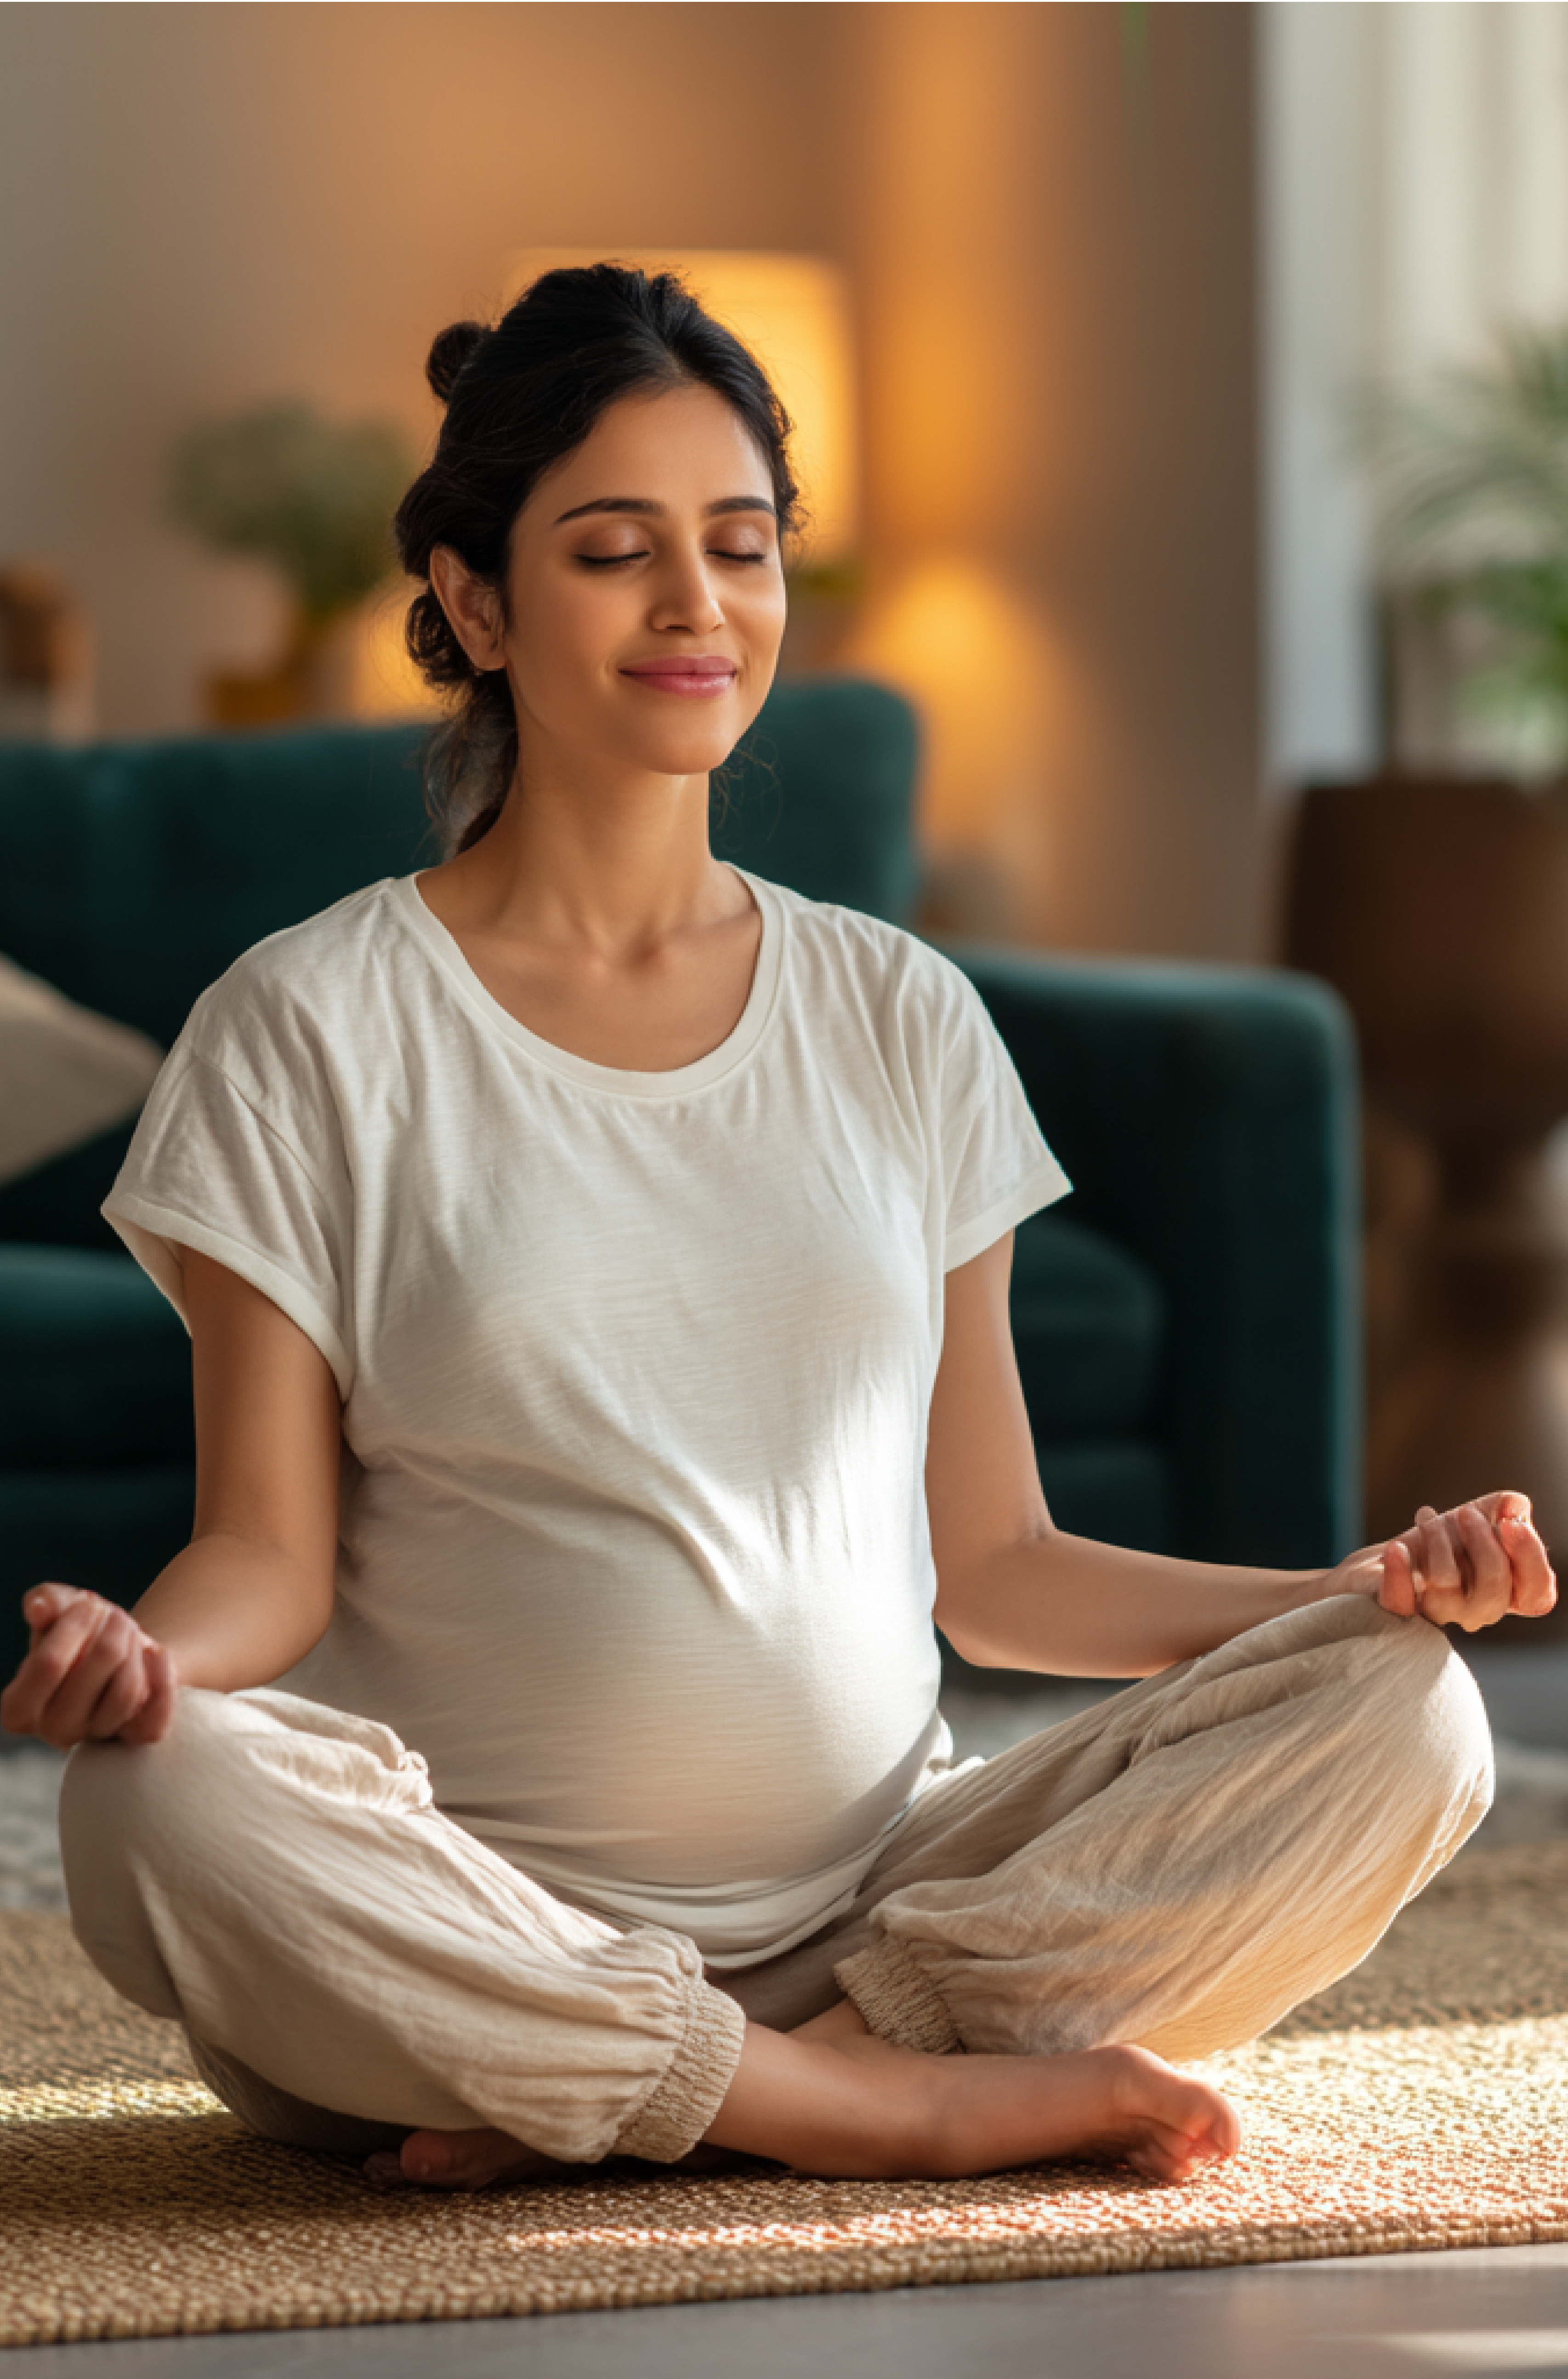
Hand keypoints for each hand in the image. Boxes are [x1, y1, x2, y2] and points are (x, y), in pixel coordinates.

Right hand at [0, 1583, 176, 1749]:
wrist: (121, 1648)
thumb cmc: (81, 1629)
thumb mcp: (60, 1607)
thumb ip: (44, 1602)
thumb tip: (40, 1607)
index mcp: (19, 1707)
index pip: (49, 1665)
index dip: (73, 1627)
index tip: (87, 1605)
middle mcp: (54, 1730)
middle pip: (92, 1675)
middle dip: (111, 1634)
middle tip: (117, 1617)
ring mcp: (95, 1737)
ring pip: (126, 1693)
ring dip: (135, 1651)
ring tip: (131, 1634)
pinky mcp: (133, 1737)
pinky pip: (153, 1722)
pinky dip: (163, 1679)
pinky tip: (157, 1652)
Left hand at [1335, 1491, 1556, 1631]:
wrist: (1380, 1561)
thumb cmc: (1436, 1544)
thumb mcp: (1473, 1518)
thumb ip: (1500, 1508)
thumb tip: (1516, 1506)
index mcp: (1503, 1593)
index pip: (1535, 1595)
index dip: (1530, 1560)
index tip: (1512, 1523)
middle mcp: (1473, 1611)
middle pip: (1493, 1592)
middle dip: (1483, 1543)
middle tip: (1464, 1513)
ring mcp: (1435, 1613)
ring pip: (1447, 1585)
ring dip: (1438, 1540)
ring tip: (1426, 1518)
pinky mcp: (1396, 1609)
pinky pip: (1401, 1602)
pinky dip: (1399, 1573)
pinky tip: (1396, 1548)